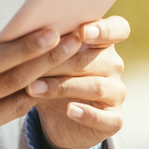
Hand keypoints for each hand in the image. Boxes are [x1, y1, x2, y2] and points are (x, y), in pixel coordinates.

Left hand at [25, 16, 128, 148]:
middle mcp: (114, 65)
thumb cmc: (51, 77)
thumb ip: (48, 43)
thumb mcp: (47, 59)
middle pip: (95, 59)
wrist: (57, 117)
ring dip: (61, 87)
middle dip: (61, 60)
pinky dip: (86, 114)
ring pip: (96, 87)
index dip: (104, 29)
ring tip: (33, 88)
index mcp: (102, 42)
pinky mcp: (114, 119)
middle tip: (31, 64)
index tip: (82, 31)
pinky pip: (104, 117)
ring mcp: (116, 92)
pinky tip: (68, 110)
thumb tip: (31, 33)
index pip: (117, 29)